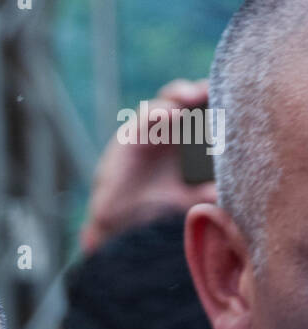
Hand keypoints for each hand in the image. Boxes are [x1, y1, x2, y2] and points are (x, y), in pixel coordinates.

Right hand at [81, 80, 216, 253]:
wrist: (117, 217)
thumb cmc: (148, 204)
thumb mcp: (182, 196)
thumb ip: (203, 193)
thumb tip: (229, 196)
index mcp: (180, 137)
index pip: (201, 109)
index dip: (215, 101)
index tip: (234, 100)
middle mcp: (165, 128)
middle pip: (187, 98)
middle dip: (202, 90)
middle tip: (219, 89)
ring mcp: (147, 129)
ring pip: (167, 99)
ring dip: (182, 93)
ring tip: (197, 94)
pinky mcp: (130, 134)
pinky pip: (146, 116)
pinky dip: (160, 111)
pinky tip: (175, 113)